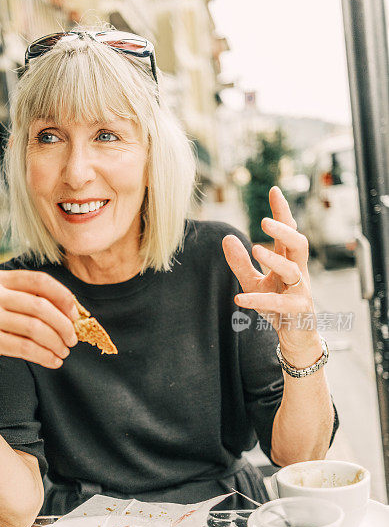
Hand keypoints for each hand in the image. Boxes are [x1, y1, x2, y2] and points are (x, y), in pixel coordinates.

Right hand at [0, 270, 78, 377]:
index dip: (63, 297)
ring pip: (35, 328)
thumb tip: (65, 309)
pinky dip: (44, 356)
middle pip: (42, 307)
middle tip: (73, 338)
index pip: (40, 281)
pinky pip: (24, 347)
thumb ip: (19, 297)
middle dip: (64, 324)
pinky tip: (53, 361)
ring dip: (56, 342)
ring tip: (63, 352)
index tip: (75, 313)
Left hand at [222, 186, 321, 364]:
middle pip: (299, 244)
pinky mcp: (297, 311)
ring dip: (275, 259)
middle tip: (264, 220)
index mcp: (289, 262)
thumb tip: (227, 238)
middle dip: (284, 230)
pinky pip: (278, 303)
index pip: (289, 232)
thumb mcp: (253, 282)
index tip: (273, 190)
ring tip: (255, 248)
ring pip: (293, 270)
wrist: (295, 337)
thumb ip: (240, 262)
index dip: (282, 212)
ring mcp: (300, 291)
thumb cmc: (277, 306)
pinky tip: (239, 298)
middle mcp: (298, 273)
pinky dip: (258, 300)